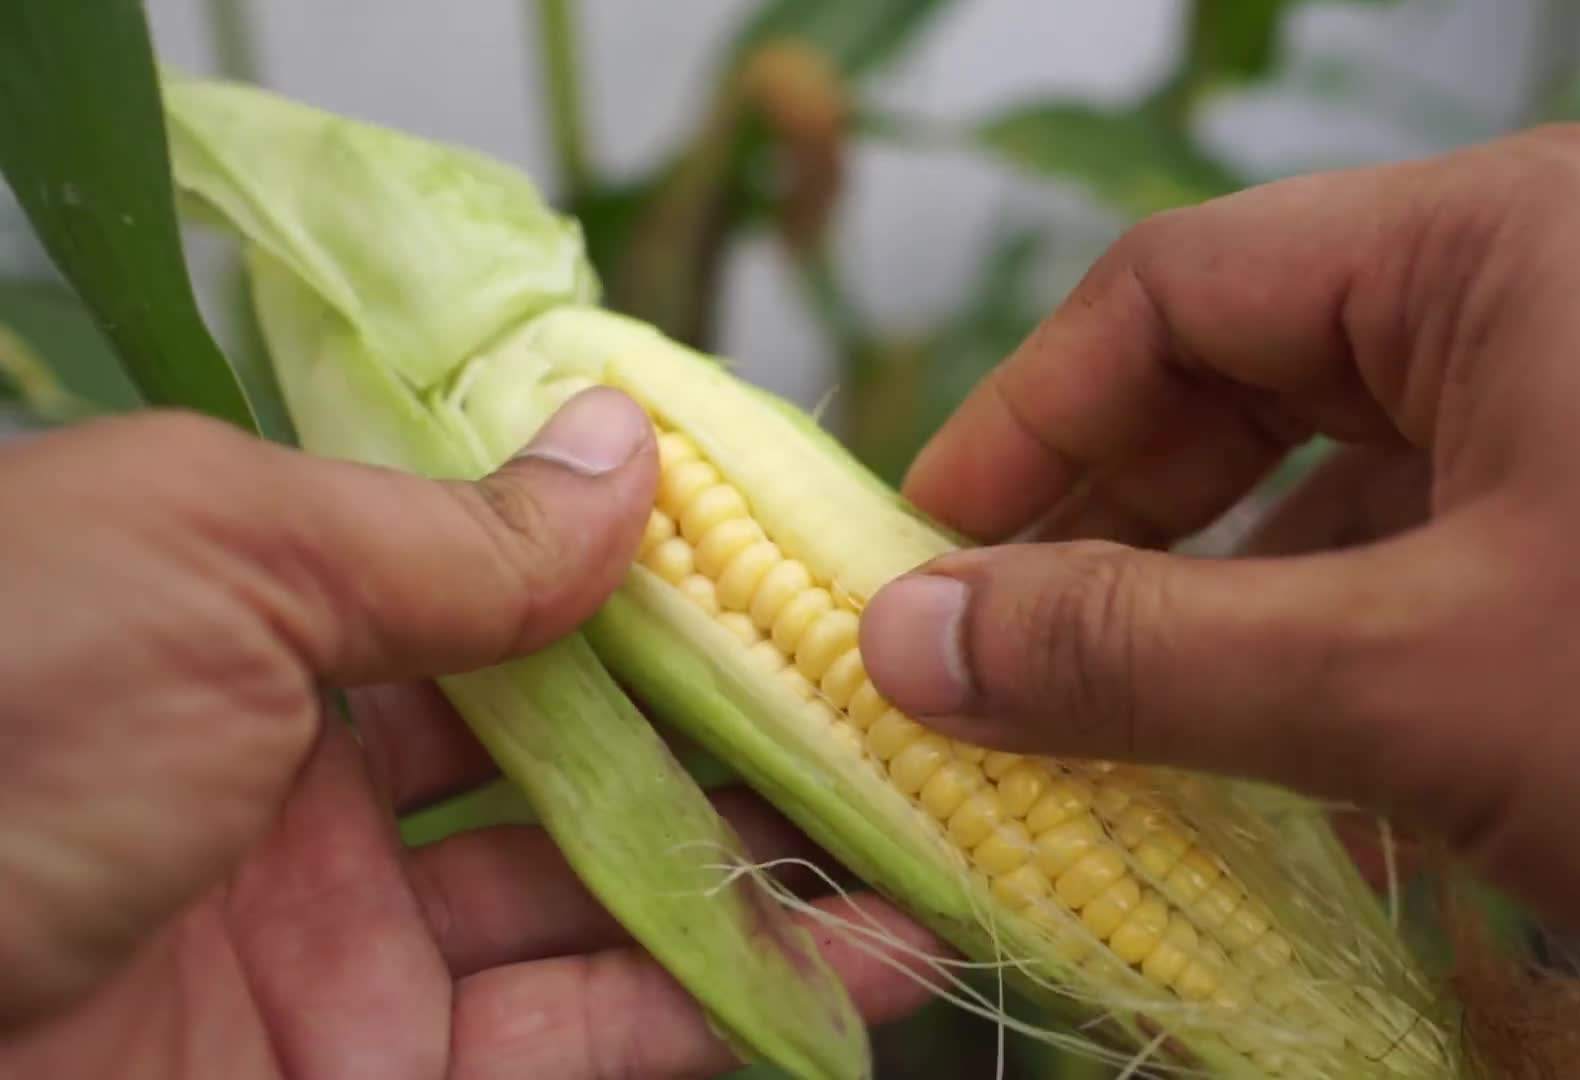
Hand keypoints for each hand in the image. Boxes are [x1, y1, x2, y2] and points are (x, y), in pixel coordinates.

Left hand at [0, 390, 932, 1077]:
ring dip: (776, 868)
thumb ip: (437, 531)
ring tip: (935, 829)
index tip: (796, 566)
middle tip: (902, 705)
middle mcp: (306, 788)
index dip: (648, 579)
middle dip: (741, 727)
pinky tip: (872, 959)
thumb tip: (624, 456)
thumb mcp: (208, 558)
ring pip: (611, 902)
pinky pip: (594, 1040)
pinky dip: (740, 1001)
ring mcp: (351, 953)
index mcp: (247, 624)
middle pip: (576, 749)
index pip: (496, 590)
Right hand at [859, 125, 1579, 1010]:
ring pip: (1355, 487)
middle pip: (1259, 382)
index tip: (926, 563)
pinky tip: (1304, 779)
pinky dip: (1358, 658)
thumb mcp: (1421, 678)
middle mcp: (1559, 291)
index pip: (1174, 292)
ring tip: (1131, 742)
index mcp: (1492, 246)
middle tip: (1009, 665)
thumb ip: (1145, 653)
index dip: (1026, 428)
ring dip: (1234, 613)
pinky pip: (1457, 561)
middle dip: (1121, 530)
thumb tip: (912, 640)